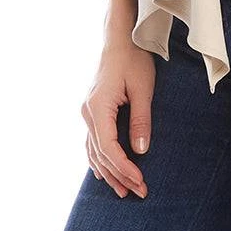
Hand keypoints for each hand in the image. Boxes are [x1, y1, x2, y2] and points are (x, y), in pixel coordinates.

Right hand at [81, 37, 155, 199]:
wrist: (119, 39)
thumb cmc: (133, 59)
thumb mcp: (142, 88)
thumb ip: (140, 119)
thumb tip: (140, 150)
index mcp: (98, 107)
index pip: (109, 148)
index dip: (124, 168)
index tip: (140, 181)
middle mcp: (88, 112)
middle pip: (101, 154)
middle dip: (120, 175)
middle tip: (139, 192)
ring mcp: (87, 112)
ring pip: (94, 151)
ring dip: (109, 172)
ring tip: (124, 191)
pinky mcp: (92, 110)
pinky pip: (92, 142)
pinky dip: (100, 159)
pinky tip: (105, 172)